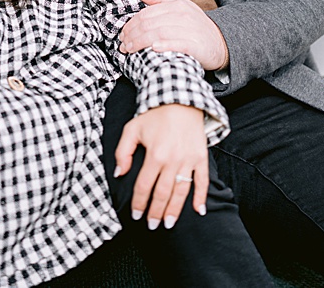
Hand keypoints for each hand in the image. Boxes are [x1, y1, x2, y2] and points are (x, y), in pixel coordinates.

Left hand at [114, 103, 209, 228]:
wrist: (181, 98)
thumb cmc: (155, 115)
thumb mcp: (132, 129)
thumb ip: (123, 152)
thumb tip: (120, 174)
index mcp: (155, 155)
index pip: (144, 187)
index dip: (139, 204)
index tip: (136, 215)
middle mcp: (173, 160)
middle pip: (162, 194)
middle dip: (155, 212)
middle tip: (151, 225)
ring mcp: (189, 159)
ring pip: (181, 191)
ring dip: (175, 210)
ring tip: (169, 224)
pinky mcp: (201, 157)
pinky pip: (202, 181)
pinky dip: (201, 197)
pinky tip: (199, 211)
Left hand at [120, 0, 228, 70]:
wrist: (220, 43)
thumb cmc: (196, 27)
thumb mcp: (181, 8)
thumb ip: (160, 0)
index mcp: (178, 5)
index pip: (147, 13)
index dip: (131, 24)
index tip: (123, 35)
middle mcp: (184, 15)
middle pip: (150, 24)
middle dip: (132, 35)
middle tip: (122, 45)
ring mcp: (191, 30)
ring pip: (159, 33)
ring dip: (140, 42)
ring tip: (129, 50)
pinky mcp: (196, 45)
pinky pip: (178, 44)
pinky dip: (164, 45)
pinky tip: (153, 48)